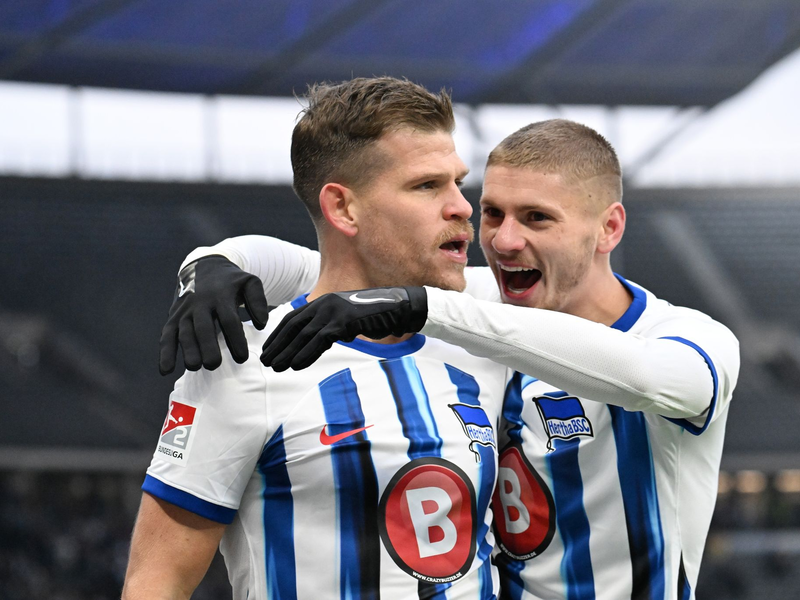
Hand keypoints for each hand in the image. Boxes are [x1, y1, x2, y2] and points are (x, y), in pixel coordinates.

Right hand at [159, 256, 270, 373]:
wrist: (204, 266)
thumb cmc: (231, 282)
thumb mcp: (249, 282)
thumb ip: (258, 301)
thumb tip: (261, 325)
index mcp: (221, 296)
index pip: (229, 320)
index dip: (235, 340)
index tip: (242, 358)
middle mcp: (200, 303)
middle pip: (203, 327)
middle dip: (207, 347)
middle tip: (214, 364)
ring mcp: (185, 311)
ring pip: (184, 332)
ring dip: (187, 350)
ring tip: (194, 367)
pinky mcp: (173, 318)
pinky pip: (167, 336)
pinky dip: (165, 353)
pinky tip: (165, 370)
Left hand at [261, 287, 427, 370]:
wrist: (397, 308)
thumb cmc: (373, 316)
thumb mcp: (347, 320)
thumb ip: (331, 328)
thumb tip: (318, 342)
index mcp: (323, 302)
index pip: (293, 319)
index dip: (279, 336)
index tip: (268, 350)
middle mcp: (324, 304)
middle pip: (293, 326)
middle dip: (278, 345)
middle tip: (266, 361)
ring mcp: (334, 311)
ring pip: (303, 334)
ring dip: (288, 352)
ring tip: (276, 367)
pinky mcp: (344, 321)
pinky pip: (320, 340)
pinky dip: (306, 353)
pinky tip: (296, 365)